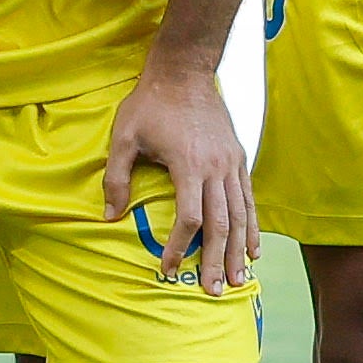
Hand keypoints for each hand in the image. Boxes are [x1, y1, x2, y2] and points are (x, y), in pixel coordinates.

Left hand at [103, 61, 256, 293]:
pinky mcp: (238, 158)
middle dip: (217, 260)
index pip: (189, 217)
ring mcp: (231, 163)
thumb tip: (109, 217)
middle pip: (221, 223)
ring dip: (239, 250)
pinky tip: (253, 249)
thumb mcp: (124, 137)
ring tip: (239, 279)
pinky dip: (252, 226)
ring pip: (240, 215)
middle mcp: (216, 167)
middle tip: (214, 290)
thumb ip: (116, 178)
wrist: (184, 72)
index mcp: (189, 164)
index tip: (168, 267)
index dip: (179, 246)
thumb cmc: (149, 104)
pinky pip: (249, 199)